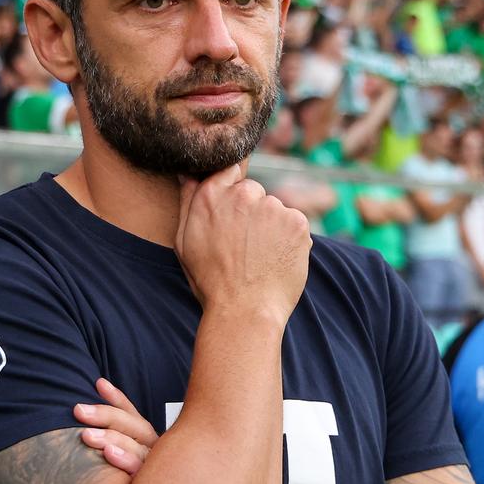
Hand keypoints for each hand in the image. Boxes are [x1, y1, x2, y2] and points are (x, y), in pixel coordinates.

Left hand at [73, 377, 156, 476]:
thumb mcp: (117, 457)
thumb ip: (108, 439)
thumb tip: (83, 410)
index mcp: (147, 441)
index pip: (132, 414)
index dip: (117, 399)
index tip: (98, 383)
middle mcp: (155, 452)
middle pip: (133, 426)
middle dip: (106, 415)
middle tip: (78, 410)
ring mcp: (157, 470)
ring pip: (137, 446)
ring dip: (112, 437)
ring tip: (86, 435)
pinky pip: (139, 472)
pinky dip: (124, 460)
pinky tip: (107, 454)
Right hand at [175, 163, 311, 322]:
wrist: (245, 311)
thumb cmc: (210, 281)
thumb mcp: (185, 242)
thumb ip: (188, 202)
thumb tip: (189, 175)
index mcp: (212, 195)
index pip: (227, 172)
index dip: (230, 194)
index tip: (231, 216)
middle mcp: (244, 194)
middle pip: (253, 192)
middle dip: (251, 212)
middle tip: (245, 246)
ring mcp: (273, 206)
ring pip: (275, 209)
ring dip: (271, 226)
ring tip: (260, 257)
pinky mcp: (297, 222)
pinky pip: (294, 224)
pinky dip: (289, 239)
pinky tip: (276, 260)